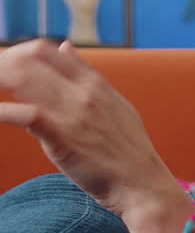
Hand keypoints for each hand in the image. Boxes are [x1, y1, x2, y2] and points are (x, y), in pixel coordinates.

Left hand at [0, 40, 193, 232]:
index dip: (15, 57)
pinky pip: (20, 114)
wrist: (143, 185)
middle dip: (0, 68)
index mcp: (94, 83)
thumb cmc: (129, 152)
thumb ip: (87, 75)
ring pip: (18, 80)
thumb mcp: (115, 104)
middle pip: (26, 61)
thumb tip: (65, 47)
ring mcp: (72, 113)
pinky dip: (0, 111)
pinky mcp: (61, 136)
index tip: (4, 75)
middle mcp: (83, 93)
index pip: (44, 51)